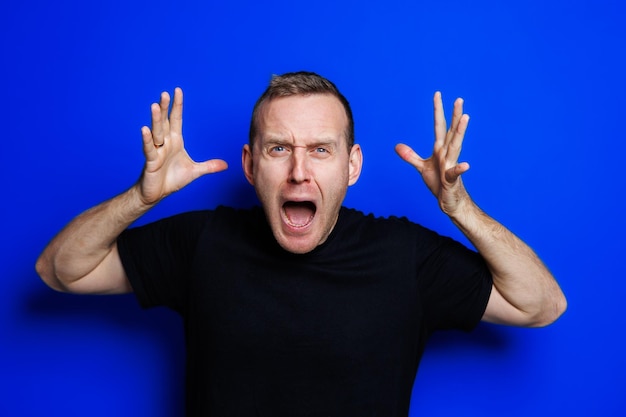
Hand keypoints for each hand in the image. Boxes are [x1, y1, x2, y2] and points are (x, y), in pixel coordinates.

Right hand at [139, 87, 227, 204]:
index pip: (176, 119)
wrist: (157, 194)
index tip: (177, 90)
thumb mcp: (195, 172)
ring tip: (155, 106)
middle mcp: (165, 143)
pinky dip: (146, 140)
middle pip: (165, 122)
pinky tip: (144, 129)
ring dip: (156, 119)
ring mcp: (157, 151)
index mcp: (175, 141)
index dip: (177, 106)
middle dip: (165, 108)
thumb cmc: (172, 180)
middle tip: (165, 93)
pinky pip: (149, 149)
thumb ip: (209, 166)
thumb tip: (225, 165)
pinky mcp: (151, 162)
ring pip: (156, 132)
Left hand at [395, 91, 470, 215]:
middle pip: (450, 131)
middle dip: (454, 115)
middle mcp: (447, 154)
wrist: (449, 201)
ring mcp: (451, 165)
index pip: (439, 126)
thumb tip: (397, 146)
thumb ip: (410, 156)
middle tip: (459, 99)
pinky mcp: (451, 180)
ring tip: (465, 117)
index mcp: (440, 149)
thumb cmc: (438, 183)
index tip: (437, 94)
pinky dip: (459, 169)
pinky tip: (465, 165)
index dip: (438, 110)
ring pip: (455, 146)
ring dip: (459, 132)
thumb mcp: (422, 167)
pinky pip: (455, 173)